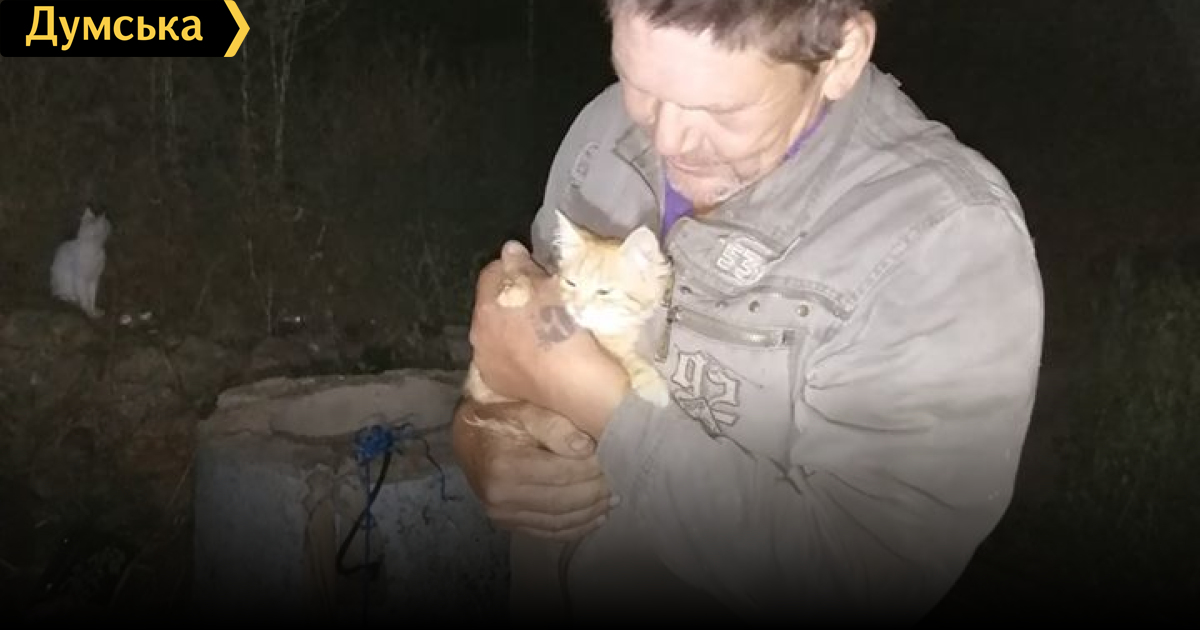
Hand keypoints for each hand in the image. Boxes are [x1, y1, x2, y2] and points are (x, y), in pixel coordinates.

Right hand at [452, 398, 616, 540]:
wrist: (466, 438)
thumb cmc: (500, 419)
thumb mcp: (525, 411)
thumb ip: (556, 427)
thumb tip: (586, 449)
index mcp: (506, 465)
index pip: (563, 473)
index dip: (593, 469)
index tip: (616, 459)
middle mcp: (501, 496)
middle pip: (563, 500)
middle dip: (597, 492)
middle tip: (620, 479)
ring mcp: (502, 514)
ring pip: (559, 521)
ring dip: (591, 513)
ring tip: (614, 499)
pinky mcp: (507, 523)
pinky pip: (548, 532)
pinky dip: (575, 528)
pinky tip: (596, 517)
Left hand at [469, 241, 628, 436]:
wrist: (577, 384)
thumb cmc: (565, 330)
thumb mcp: (550, 288)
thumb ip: (523, 267)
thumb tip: (509, 250)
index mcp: (487, 307)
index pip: (491, 273)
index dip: (513, 268)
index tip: (534, 272)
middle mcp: (477, 335)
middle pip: (491, 305)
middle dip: (509, 299)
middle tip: (539, 301)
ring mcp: (485, 363)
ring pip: (495, 333)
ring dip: (510, 327)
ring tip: (538, 330)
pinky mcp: (498, 385)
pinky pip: (502, 358)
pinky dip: (513, 352)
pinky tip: (533, 355)